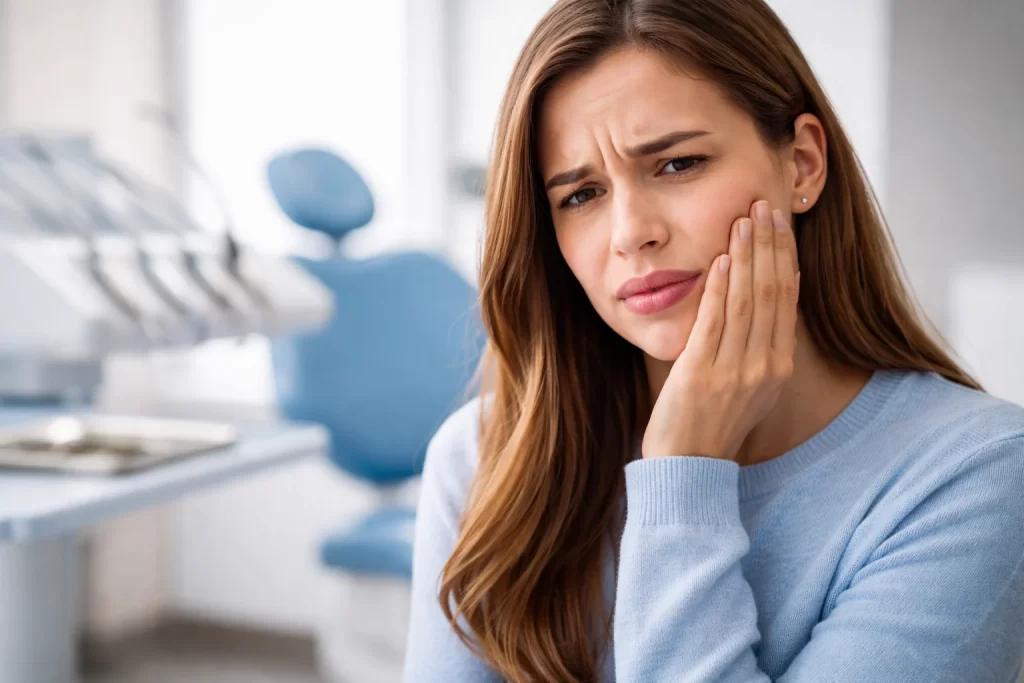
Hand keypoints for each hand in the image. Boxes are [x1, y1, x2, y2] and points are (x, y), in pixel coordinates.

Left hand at [641, 200, 799, 461]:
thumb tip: (779, 289)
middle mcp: (764, 366)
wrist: (688, 464)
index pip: (788, 298)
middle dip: (770, 245)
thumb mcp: (754, 384)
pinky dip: (721, 288)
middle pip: (773, 292)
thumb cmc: (714, 421)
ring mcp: (735, 369)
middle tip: (765, 205)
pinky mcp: (702, 372)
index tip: (780, 223)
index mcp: (779, 366)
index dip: (784, 256)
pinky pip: (716, 322)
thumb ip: (766, 341)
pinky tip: (723, 259)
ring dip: (747, 256)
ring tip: (745, 219)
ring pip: (748, 301)